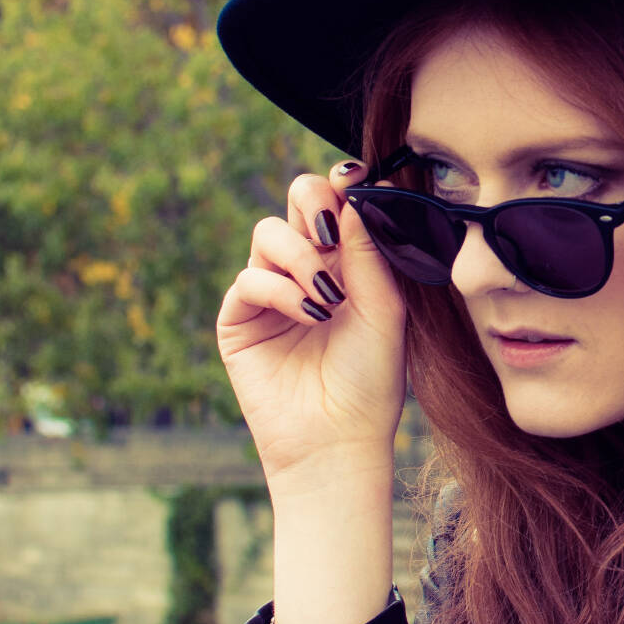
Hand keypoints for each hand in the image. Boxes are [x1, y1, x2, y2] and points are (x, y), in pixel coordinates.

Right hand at [216, 164, 407, 491]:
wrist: (338, 441)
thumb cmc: (370, 382)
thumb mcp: (384, 312)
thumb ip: (370, 255)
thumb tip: (354, 199)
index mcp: (346, 262)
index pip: (337, 204)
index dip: (342, 186)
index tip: (355, 182)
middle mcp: (306, 268)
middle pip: (296, 201)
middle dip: (313, 203)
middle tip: (330, 231)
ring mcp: (269, 292)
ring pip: (268, 233)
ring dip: (299, 256)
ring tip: (325, 296)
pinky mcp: (239, 319)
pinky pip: (250, 279)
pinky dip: (280, 289)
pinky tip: (309, 314)